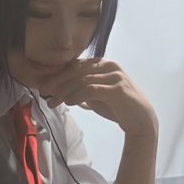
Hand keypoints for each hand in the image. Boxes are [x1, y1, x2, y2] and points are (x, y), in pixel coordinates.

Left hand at [39, 59, 157, 138]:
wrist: (141, 120)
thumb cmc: (118, 107)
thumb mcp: (96, 96)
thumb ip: (81, 90)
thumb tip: (59, 90)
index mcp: (103, 63)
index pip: (76, 65)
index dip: (58, 74)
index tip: (44, 84)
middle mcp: (109, 65)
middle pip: (77, 70)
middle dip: (57, 81)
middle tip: (43, 91)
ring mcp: (114, 76)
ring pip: (82, 80)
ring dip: (64, 92)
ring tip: (52, 102)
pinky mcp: (117, 89)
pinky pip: (91, 90)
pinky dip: (77, 96)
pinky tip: (68, 103)